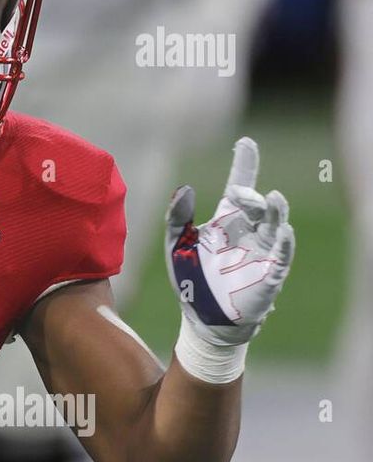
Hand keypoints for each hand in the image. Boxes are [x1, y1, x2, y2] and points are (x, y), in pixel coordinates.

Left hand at [165, 137, 294, 346]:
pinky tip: (284, 230)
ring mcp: (261, 251)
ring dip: (275, 211)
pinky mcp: (270, 273)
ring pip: (275, 225)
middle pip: (256, 205)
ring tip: (272, 198)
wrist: (202, 318)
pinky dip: (285, 243)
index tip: (246, 143)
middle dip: (250, 196)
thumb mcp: (176, 245)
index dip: (244, 165)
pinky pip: (282, 255)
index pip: (238, 187)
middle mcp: (248, 231)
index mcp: (226, 221)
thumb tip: (184, 188)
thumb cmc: (191, 279)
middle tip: (239, 193)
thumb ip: (176, 217)